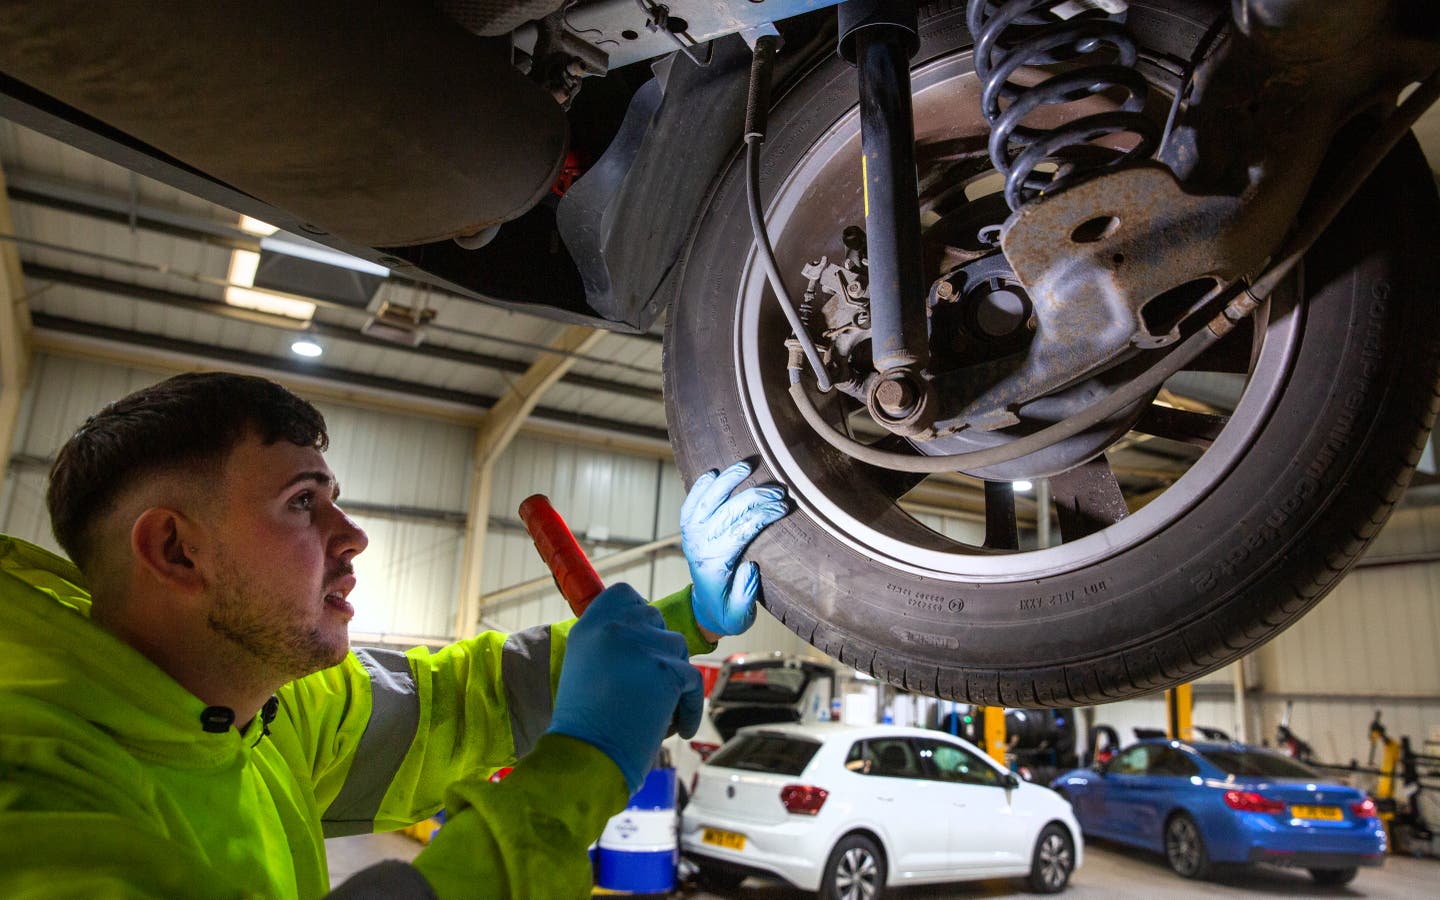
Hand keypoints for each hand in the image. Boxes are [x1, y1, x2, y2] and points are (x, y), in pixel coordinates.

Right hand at [546, 583, 703, 792]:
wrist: (586, 757)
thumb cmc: (583, 725)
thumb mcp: (582, 667)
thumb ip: (610, 643)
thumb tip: (642, 637)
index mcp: (591, 625)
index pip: (624, 594)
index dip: (636, 614)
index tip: (638, 638)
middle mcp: (616, 627)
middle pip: (655, 619)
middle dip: (656, 649)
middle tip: (647, 683)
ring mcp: (644, 645)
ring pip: (678, 648)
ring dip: (673, 676)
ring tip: (657, 710)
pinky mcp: (669, 669)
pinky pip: (692, 681)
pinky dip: (688, 707)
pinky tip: (677, 728)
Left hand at [681, 460, 788, 637]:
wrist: (705, 609)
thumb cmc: (727, 611)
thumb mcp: (740, 617)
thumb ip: (745, 595)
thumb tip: (750, 567)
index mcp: (715, 565)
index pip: (739, 532)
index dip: (762, 516)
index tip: (783, 507)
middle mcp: (700, 547)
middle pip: (726, 512)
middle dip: (754, 497)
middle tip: (778, 490)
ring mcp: (692, 536)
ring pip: (705, 502)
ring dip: (726, 481)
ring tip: (747, 465)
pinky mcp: (689, 529)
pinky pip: (691, 503)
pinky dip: (700, 486)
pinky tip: (714, 472)